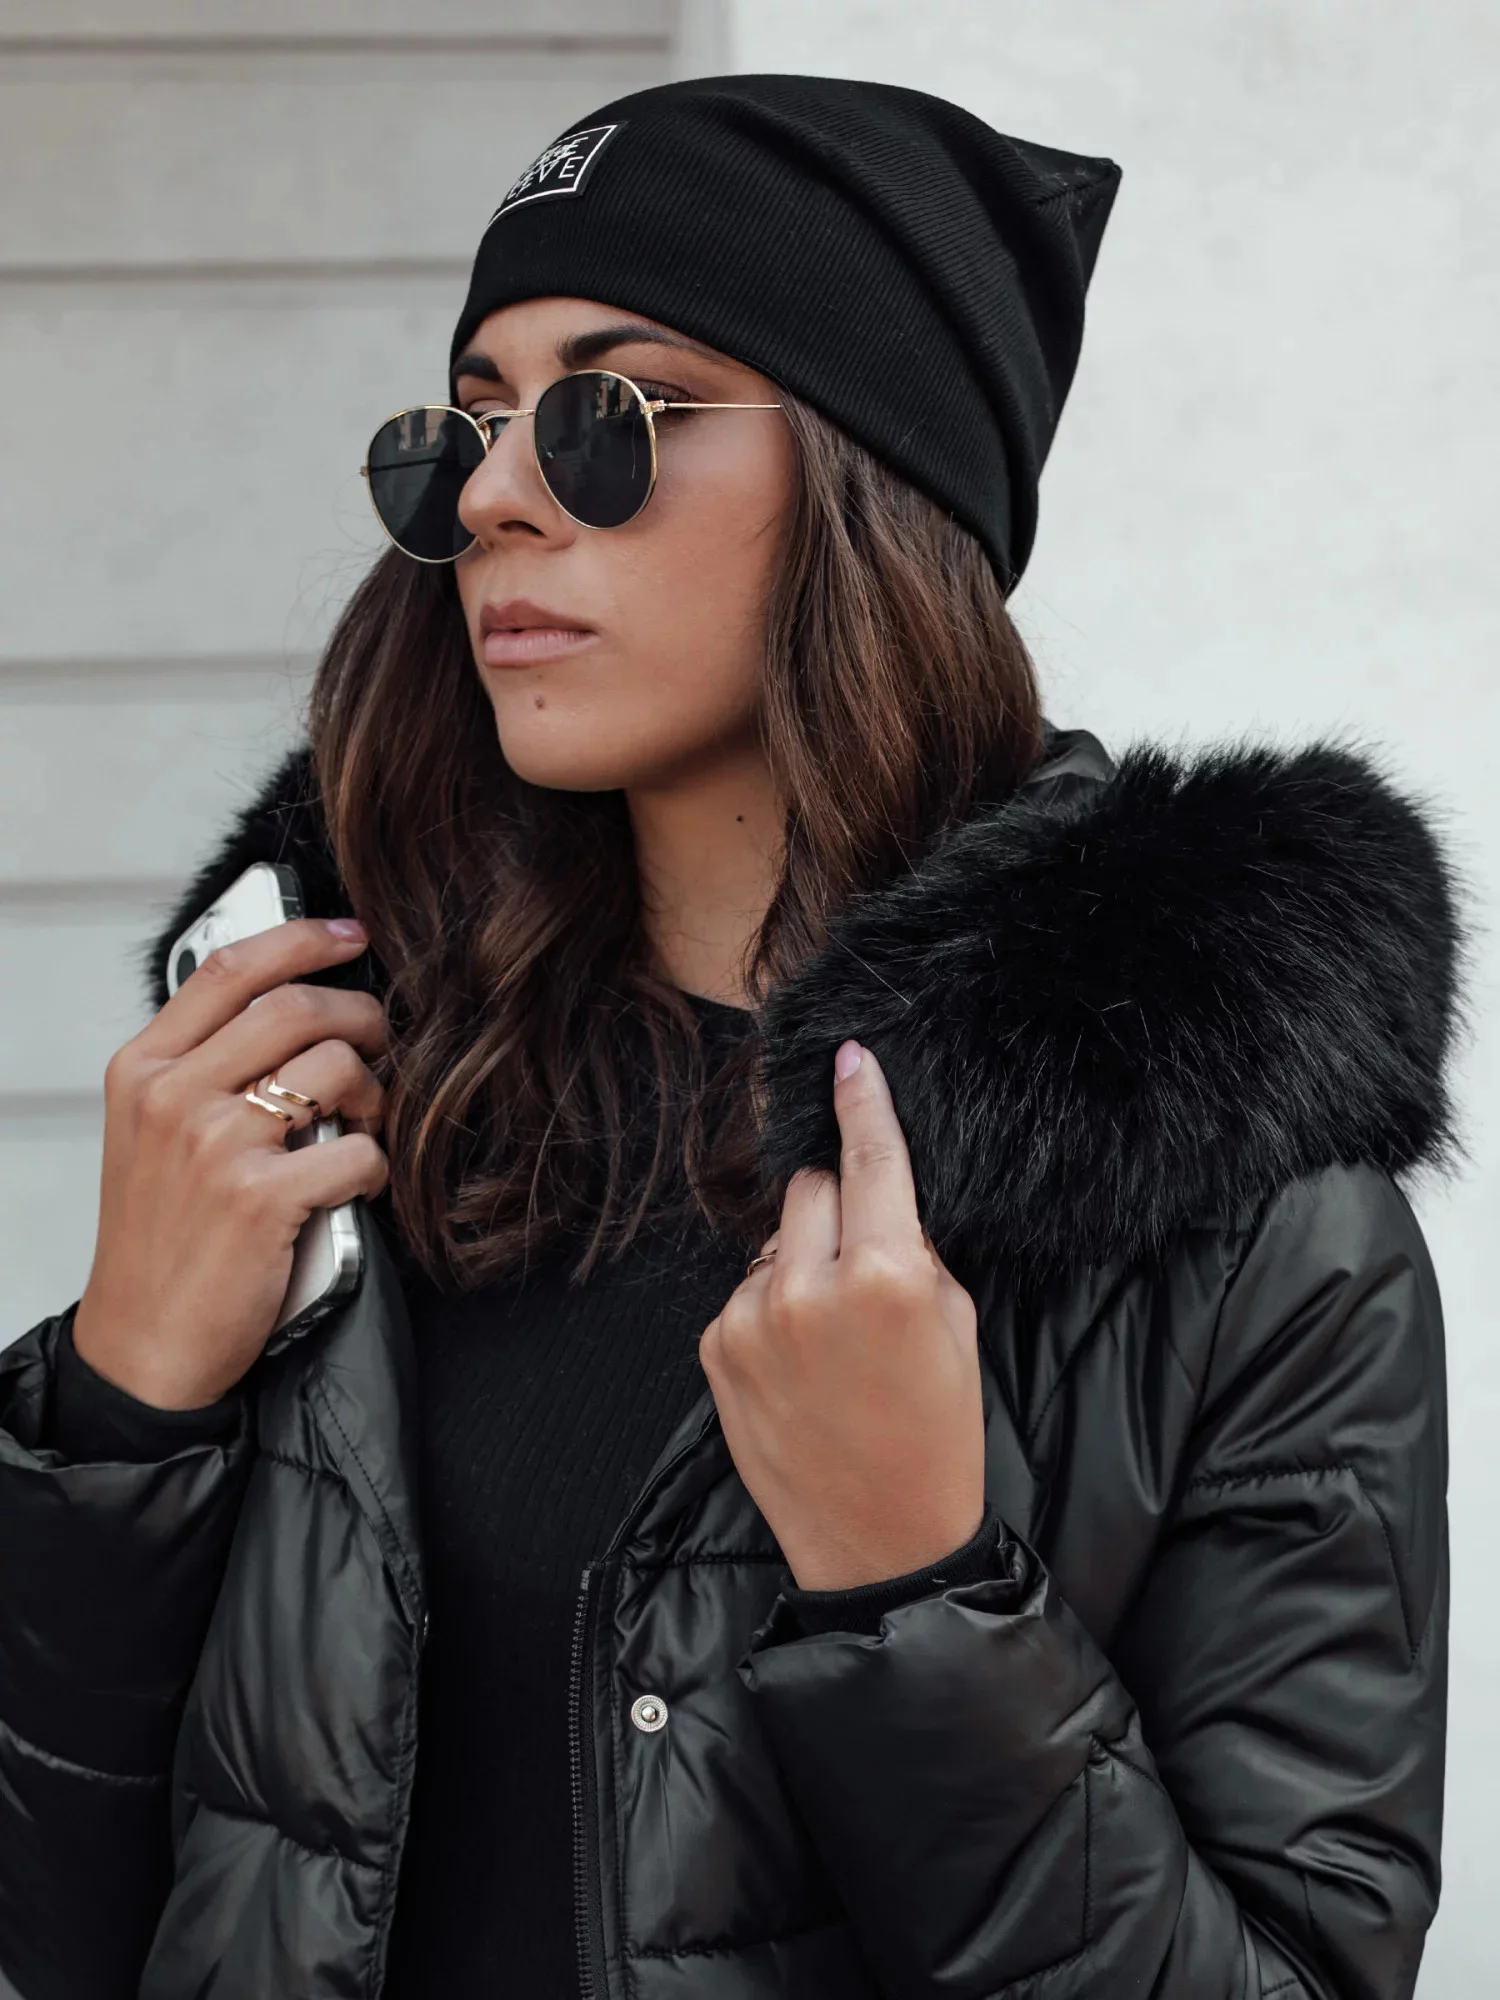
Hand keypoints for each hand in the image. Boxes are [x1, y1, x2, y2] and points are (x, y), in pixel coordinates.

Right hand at [72, 918, 389, 1410]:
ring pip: (335, 1068)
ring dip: (375, 1092)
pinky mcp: (260, 1200)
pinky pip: (358, 1151)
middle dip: (362, 1015)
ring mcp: (215, 1145)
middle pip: (295, 1007)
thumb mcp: (153, 1135)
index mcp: (143, 1070)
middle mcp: (173, 1096)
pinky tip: (361, 1183)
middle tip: (383, 1041)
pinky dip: (378, 1165)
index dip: (302, 939)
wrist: (144, 1344)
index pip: (229, 970)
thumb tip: (292, 1009)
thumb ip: (204, 1068)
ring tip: (367, 1123)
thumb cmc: (161, 1240)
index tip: (351, 934)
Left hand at [699, 1039, 984, 1591]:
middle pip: (810, 1186)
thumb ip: (915, 1250)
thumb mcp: (956, 1327)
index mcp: (889, 1275)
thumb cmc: (936, 1435)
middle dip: (837, 1203)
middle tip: (865, 1258)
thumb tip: (877, 1201)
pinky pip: (747, 1289)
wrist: (879, 1542)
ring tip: (834, 1334)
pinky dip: (772, 1304)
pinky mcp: (716, 1346)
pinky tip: (800, 1362)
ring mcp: (753, 1317)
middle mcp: (810, 1286)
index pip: (872, 1159)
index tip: (848, 1056)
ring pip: (776, 1237)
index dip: (862, 1100)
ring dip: (801, 1259)